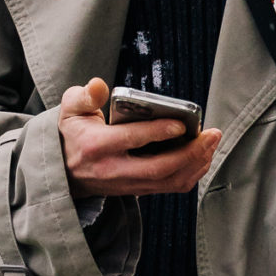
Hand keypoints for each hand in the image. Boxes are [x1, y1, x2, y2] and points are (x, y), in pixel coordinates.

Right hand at [59, 77, 220, 198]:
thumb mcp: (70, 110)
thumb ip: (84, 96)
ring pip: (168, 181)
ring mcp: (127, 184)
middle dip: (190, 153)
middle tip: (212, 134)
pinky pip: (170, 187)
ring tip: (212, 143)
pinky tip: (202, 156)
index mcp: (97, 146)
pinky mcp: (137, 190)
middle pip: (159, 168)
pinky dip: (191, 173)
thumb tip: (98, 84)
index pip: (132, 139)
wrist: (63, 171)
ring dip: (196, 164)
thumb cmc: (72, 133)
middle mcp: (113, 170)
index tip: (182, 124)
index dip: (159, 132)